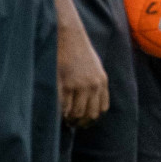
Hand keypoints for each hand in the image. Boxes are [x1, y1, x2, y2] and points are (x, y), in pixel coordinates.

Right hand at [56, 8, 109, 126]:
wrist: (70, 37)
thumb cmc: (80, 51)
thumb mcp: (95, 67)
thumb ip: (95, 83)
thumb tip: (90, 102)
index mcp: (102, 81)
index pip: (102, 108)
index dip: (93, 118)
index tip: (84, 121)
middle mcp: (93, 85)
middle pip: (90, 114)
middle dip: (80, 122)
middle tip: (72, 124)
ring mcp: (80, 85)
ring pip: (76, 113)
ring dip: (70, 119)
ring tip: (64, 119)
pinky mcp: (66, 84)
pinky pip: (64, 106)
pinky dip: (61, 112)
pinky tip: (58, 112)